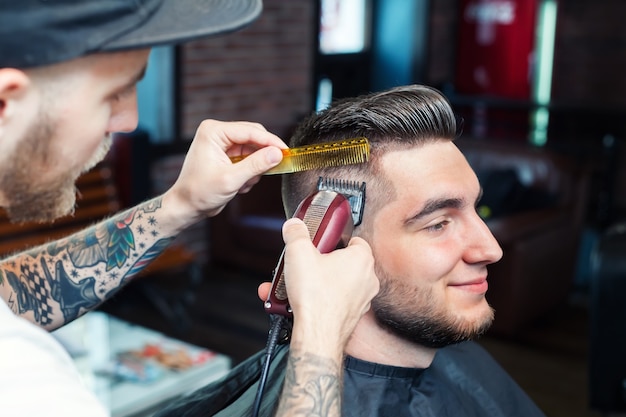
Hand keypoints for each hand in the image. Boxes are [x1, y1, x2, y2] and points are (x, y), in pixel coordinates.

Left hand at [164, 119, 285, 221]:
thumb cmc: (199, 192)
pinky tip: (241, 185)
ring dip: (255, 167)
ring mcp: (222, 143)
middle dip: (263, 155)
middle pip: (254, 136)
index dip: (271, 141)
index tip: (286, 152)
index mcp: (213, 132)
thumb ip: (256, 165)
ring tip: (245, 183)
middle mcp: (218, 133)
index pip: (250, 131)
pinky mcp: (227, 155)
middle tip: (276, 167)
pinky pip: (249, 158)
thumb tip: (277, 154)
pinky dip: (250, 172)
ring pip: (253, 149)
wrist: (186, 206)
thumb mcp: (231, 179)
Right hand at [279, 218, 379, 345]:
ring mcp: (361, 300)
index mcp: (361, 259)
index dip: (335, 239)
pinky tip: (292, 303)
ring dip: (311, 284)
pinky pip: (330, 303)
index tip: (320, 242)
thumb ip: (296, 233)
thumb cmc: (316, 296)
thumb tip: (294, 225)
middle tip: (302, 265)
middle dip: (318, 264)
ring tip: (289, 286)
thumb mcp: (298, 252)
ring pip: (333, 285)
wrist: (317, 335)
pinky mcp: (350, 317)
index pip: (354, 240)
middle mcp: (367, 280)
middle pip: (341, 263)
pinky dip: (313, 302)